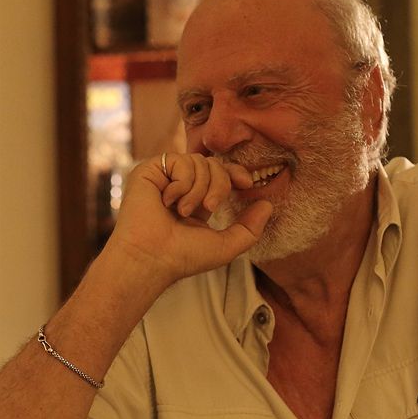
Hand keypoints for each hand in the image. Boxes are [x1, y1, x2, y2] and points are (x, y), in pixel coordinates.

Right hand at [107, 153, 271, 288]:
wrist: (151, 257)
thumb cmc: (183, 257)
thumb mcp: (225, 246)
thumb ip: (250, 228)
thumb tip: (267, 205)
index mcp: (196, 200)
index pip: (221, 174)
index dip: (236, 173)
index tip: (247, 183)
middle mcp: (181, 186)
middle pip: (214, 164)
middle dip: (219, 184)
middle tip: (209, 207)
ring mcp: (165, 177)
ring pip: (199, 162)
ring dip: (198, 189)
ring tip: (183, 211)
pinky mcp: (150, 170)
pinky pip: (179, 161)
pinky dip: (181, 183)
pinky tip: (167, 201)